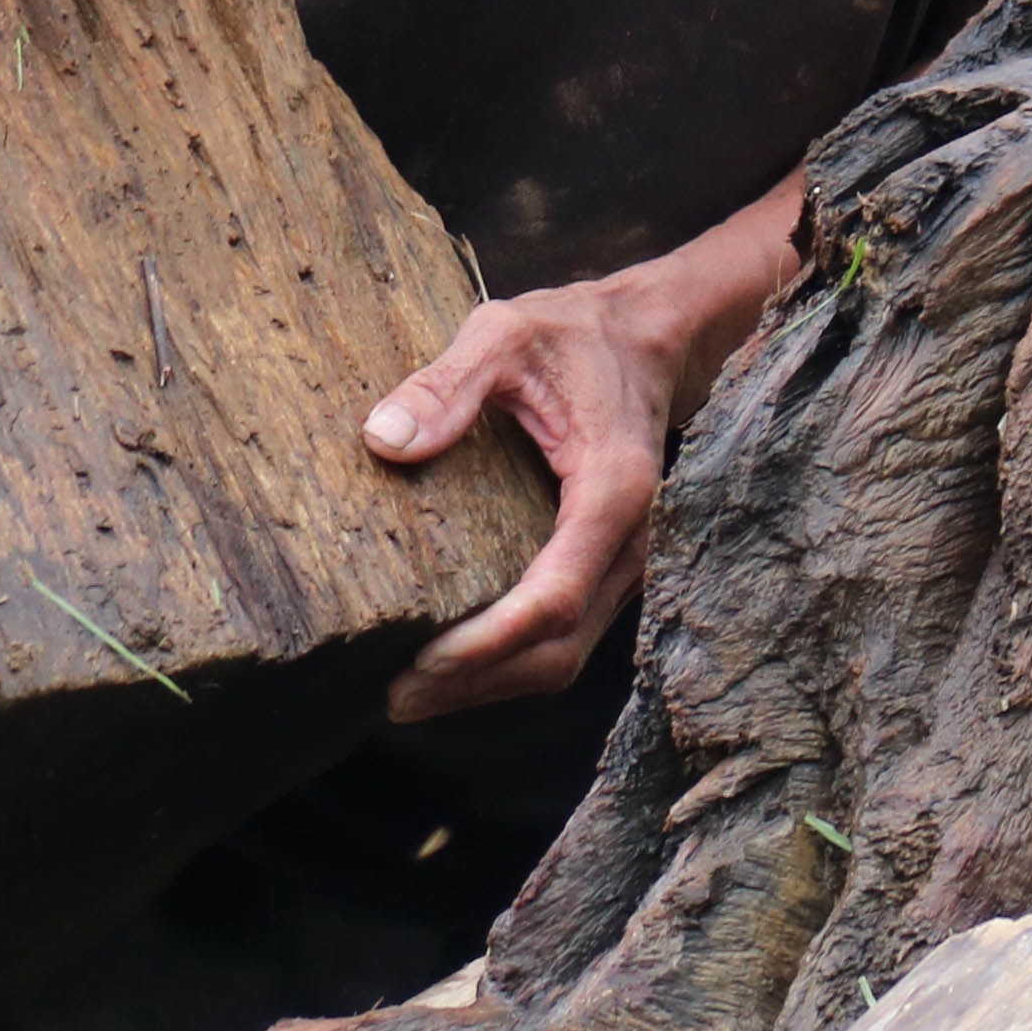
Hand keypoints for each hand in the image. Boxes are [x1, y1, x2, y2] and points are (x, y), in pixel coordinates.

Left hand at [359, 181, 803, 722]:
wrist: (646, 335)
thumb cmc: (573, 332)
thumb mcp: (504, 332)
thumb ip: (447, 383)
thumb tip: (385, 439)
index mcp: (612, 489)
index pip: (553, 598)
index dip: (486, 643)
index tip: (419, 664)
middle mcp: (631, 542)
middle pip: (558, 649)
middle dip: (477, 684)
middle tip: (392, 698)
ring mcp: (625, 562)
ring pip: (564, 654)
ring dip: (490, 685)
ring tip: (409, 696)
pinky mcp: (607, 568)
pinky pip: (564, 635)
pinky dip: (509, 661)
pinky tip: (450, 664)